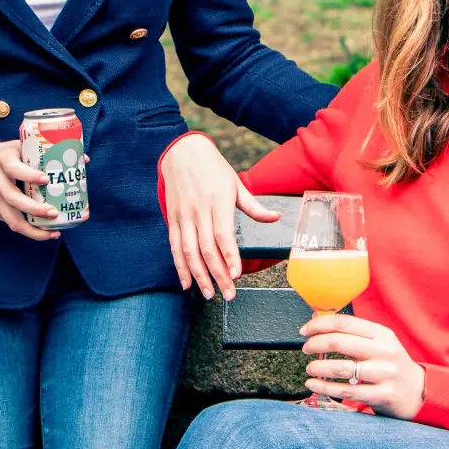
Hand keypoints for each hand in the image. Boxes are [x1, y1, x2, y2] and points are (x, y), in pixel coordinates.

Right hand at [0, 140, 59, 240]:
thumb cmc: (11, 154)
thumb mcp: (24, 145)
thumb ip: (50, 151)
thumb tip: (85, 160)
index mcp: (3, 159)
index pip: (13, 168)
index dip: (29, 175)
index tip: (46, 180)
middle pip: (13, 198)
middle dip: (35, 209)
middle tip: (54, 213)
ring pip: (11, 218)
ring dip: (32, 229)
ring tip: (53, 232)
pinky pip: (10, 223)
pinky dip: (28, 230)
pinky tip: (44, 232)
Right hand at [160, 132, 275, 300]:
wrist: (182, 153)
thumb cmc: (213, 168)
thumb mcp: (236, 183)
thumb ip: (254, 206)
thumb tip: (275, 218)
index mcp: (218, 201)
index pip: (224, 235)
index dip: (230, 257)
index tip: (236, 275)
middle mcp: (199, 210)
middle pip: (207, 249)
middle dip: (217, 274)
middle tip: (228, 294)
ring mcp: (184, 215)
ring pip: (189, 251)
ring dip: (198, 276)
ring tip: (208, 294)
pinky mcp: (173, 219)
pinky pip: (175, 246)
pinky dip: (180, 266)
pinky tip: (187, 282)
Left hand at [301, 314, 425, 419]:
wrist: (418, 392)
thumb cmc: (390, 365)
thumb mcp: (378, 343)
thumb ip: (351, 332)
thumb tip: (317, 319)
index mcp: (381, 333)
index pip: (344, 323)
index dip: (319, 325)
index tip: (304, 330)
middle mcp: (384, 351)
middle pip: (340, 342)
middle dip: (315, 344)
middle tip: (305, 348)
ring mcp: (385, 373)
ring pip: (341, 368)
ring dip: (318, 367)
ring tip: (310, 368)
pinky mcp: (383, 394)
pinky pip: (347, 391)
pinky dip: (324, 387)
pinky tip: (314, 385)